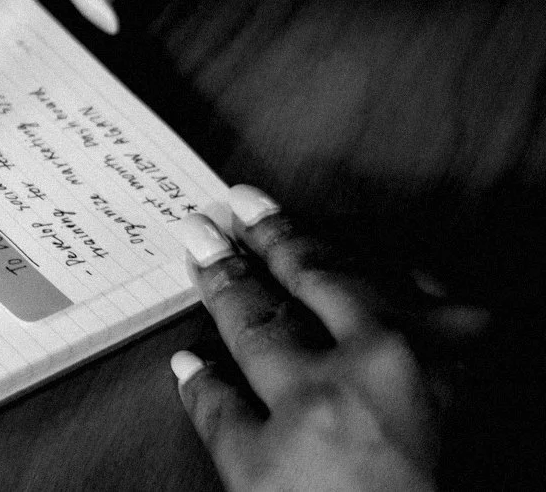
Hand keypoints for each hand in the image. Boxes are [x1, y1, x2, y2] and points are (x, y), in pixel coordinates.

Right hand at [174, 186, 487, 491]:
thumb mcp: (261, 482)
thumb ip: (220, 416)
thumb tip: (190, 364)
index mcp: (316, 394)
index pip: (253, 311)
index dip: (221, 271)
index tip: (202, 241)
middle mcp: (382, 361)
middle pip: (311, 274)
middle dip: (267, 235)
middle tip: (238, 205)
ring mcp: (438, 353)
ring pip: (371, 268)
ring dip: (324, 240)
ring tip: (285, 219)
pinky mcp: (477, 358)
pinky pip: (428, 287)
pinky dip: (391, 266)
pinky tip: (365, 253)